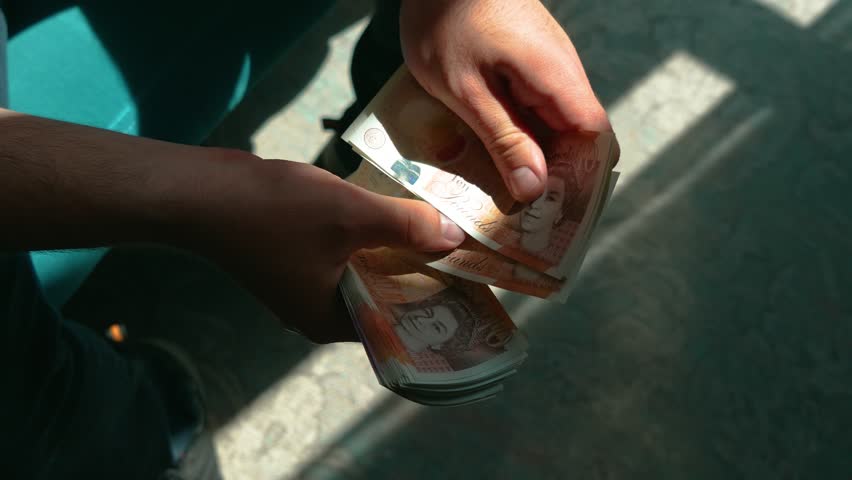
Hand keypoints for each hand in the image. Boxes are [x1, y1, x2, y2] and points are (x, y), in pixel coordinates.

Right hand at [182, 150, 465, 342]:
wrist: (201, 191)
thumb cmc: (274, 211)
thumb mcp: (352, 215)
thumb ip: (407, 226)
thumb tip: (455, 238)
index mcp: (331, 320)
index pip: (398, 323)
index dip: (436, 303)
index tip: (471, 284)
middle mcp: (319, 310)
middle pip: (384, 296)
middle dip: (421, 272)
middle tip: (464, 252)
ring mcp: (305, 284)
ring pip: (366, 271)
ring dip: (397, 250)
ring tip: (441, 231)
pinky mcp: (296, 257)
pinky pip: (347, 253)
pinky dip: (371, 238)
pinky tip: (396, 214)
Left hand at [400, 0, 614, 201]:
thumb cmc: (445, 23)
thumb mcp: (466, 90)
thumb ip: (504, 139)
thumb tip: (536, 189)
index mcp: (556, 77)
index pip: (594, 136)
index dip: (581, 177)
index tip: (555, 213)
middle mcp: (561, 72)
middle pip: (577, 136)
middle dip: (555, 176)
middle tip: (524, 217)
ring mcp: (545, 67)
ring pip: (555, 125)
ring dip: (535, 159)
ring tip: (507, 197)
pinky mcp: (526, 65)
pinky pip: (535, 109)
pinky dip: (521, 137)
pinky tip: (495, 159)